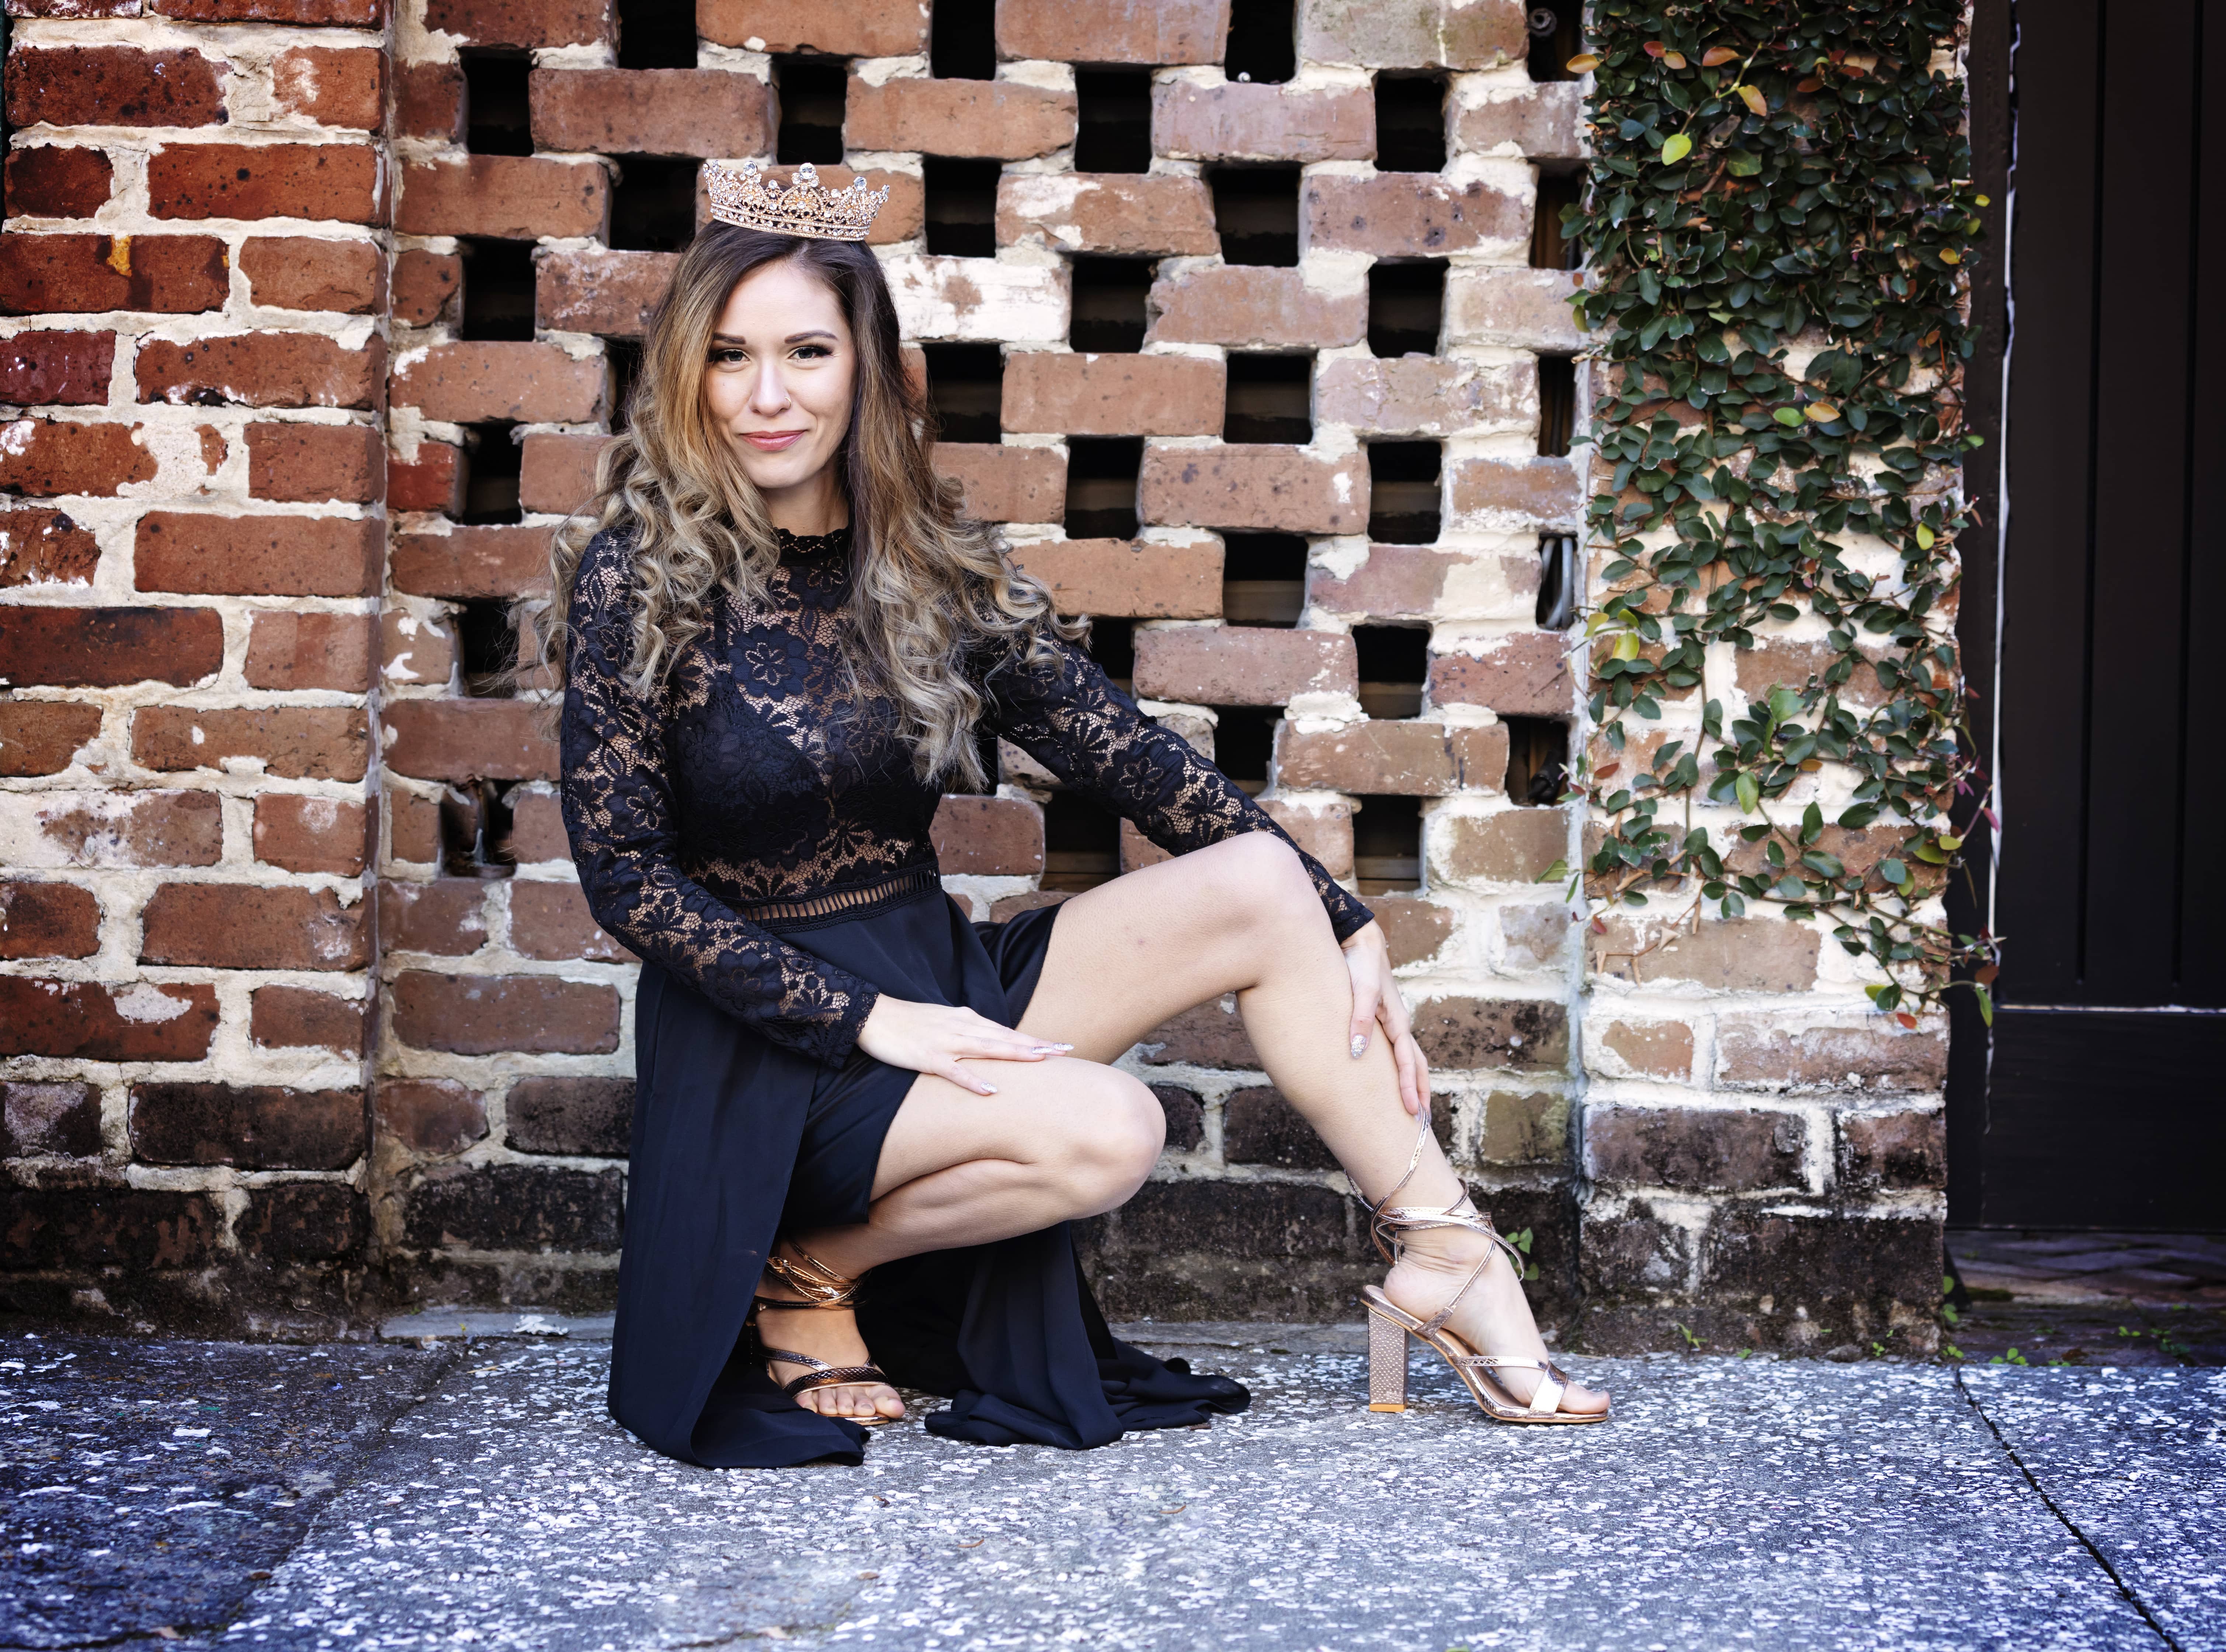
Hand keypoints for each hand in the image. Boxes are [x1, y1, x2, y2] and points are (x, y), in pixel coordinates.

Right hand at [855, 995, 1070, 1095]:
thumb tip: (992, 1042)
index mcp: (967, 1021)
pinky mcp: (927, 1057)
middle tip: (1065, 1052)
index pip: (1008, 1032)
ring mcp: (946, 1042)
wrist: (873, 1014)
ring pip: (987, 1049)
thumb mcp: (946, 1022)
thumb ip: (969, 1031)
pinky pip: (954, 1071)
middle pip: (1006, 1038)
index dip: (1035, 1040)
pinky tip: (989, 1089)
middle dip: (1036, 1046)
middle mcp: (962, 1028)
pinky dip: (972, 1079)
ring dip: (1015, 1054)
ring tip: (1041, 1061)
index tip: (1061, 1046)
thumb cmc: (910, 1021)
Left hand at [1341, 922, 1429, 1116]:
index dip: (1409, 1089)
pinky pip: (1395, 1051)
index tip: (1412, 1114)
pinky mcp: (1382, 1020)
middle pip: (1416, 1066)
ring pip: (1408, 1059)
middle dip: (1419, 1093)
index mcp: (1397, 1023)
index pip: (1408, 1063)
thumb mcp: (1359, 991)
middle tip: (1421, 1124)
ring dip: (1413, 1083)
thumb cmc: (1360, 964)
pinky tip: (1391, 1079)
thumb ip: (1359, 1019)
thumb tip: (1357, 1052)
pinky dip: (1399, 1069)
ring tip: (1413, 1108)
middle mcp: (1398, 1026)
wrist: (1360, 941)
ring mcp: (1392, 1024)